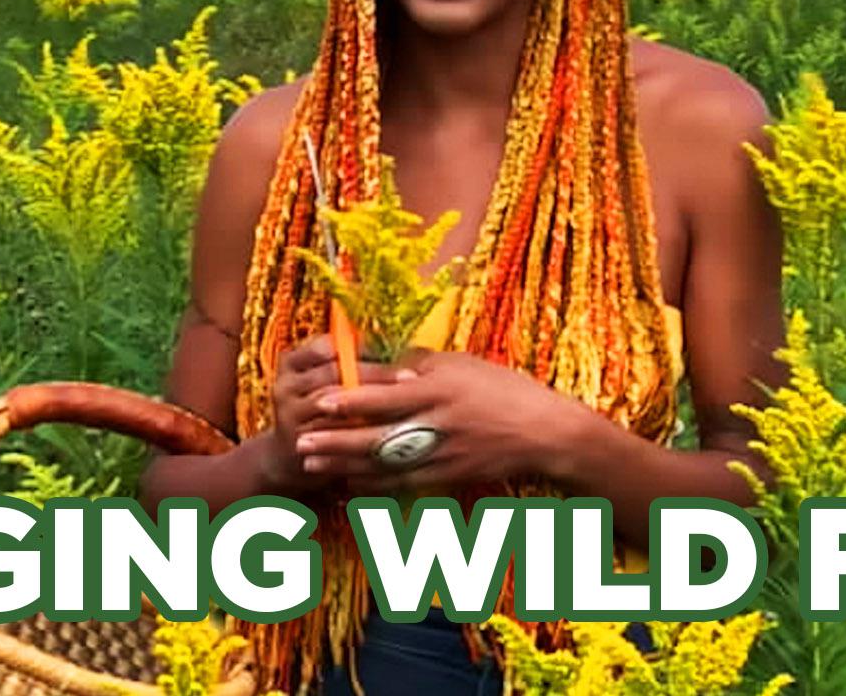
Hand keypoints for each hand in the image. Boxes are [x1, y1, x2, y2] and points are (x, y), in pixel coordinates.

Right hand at [260, 335, 411, 497]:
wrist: (288, 455)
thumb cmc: (318, 409)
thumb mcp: (322, 380)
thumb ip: (349, 364)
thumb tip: (401, 346)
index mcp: (292, 361)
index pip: (325, 345)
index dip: (360, 346)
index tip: (394, 348)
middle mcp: (285, 385)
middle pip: (333, 373)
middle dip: (375, 373)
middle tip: (410, 376)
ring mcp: (289, 415)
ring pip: (333, 404)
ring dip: (371, 402)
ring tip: (405, 402)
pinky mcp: (298, 442)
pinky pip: (334, 434)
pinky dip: (361, 430)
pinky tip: (390, 429)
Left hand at [294, 351, 597, 493]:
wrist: (544, 434)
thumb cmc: (505, 390)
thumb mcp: (464, 365)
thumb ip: (421, 363)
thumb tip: (382, 361)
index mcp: (441, 390)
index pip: (387, 396)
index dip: (351, 400)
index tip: (319, 400)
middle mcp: (438, 425)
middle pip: (377, 436)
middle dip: (335, 441)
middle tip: (301, 441)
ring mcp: (442, 455)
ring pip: (383, 464)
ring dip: (344, 465)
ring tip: (311, 462)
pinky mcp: (447, 476)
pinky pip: (401, 483)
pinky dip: (372, 484)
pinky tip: (347, 482)